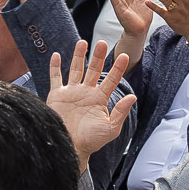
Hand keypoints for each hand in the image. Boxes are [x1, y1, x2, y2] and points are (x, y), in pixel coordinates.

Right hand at [45, 38, 136, 165]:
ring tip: (83, 42)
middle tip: (102, 43)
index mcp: (99, 99)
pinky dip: (55, 67)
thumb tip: (133, 97)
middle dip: (98, 56)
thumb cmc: (91, 141)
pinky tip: (57, 55)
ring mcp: (71, 93)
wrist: (69, 147)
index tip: (125, 55)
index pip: (111, 79)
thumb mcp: (110, 129)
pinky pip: (56, 78)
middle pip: (93, 70)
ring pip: (76, 69)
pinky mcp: (57, 95)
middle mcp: (86, 93)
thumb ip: (120, 112)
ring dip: (79, 56)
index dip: (118, 68)